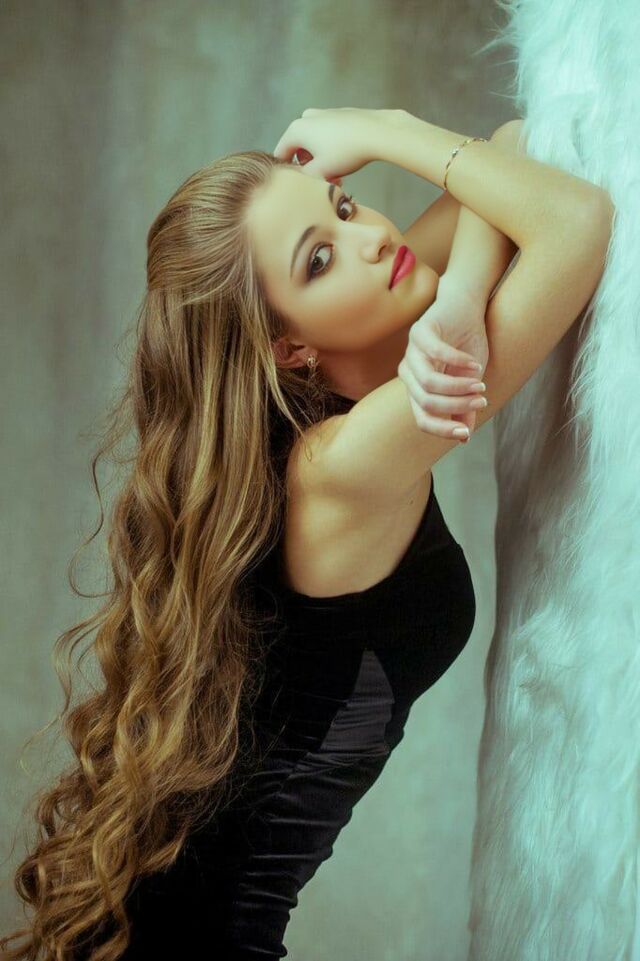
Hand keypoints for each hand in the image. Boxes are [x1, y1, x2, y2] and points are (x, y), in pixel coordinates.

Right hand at [272, 107, 403, 183]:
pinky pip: (327, 136)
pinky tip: (345, 161)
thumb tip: (296, 181)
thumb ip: (302, 178)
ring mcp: (322, 114)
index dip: (289, 174)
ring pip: (314, 144)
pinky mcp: (338, 115)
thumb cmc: (347, 151)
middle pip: (299, 150)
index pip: (281, 155)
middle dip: (309, 168)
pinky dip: (331, 150)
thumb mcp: (321, 172)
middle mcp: (306, 118)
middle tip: (323, 182)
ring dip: (321, 161)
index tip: (301, 186)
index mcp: (296, 130)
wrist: (377, 132)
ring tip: (337, 175)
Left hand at [397, 285, 488, 441]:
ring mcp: (410, 352)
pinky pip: (436, 354)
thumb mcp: (470, 381)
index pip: (422, 419)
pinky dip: (458, 362)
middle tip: (482, 400)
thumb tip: (464, 438)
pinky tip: (475, 364)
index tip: (466, 434)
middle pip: (427, 402)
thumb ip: (464, 408)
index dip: (442, 430)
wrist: (466, 307)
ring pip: (428, 383)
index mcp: (417, 388)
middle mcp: (408, 373)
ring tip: (480, 384)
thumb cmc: (466, 345)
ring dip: (458, 388)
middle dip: (457, 406)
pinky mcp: (419, 331)